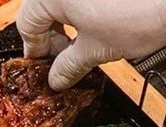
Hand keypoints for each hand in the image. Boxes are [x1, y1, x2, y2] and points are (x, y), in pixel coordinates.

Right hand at [17, 0, 165, 89]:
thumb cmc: (137, 13)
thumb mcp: (96, 50)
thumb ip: (69, 66)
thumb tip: (56, 79)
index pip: (27, 23)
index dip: (35, 50)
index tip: (43, 67)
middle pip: (43, 8)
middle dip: (52, 36)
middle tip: (65, 58)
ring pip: (64, 2)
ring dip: (68, 24)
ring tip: (83, 45)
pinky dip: (84, 11)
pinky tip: (97, 26)